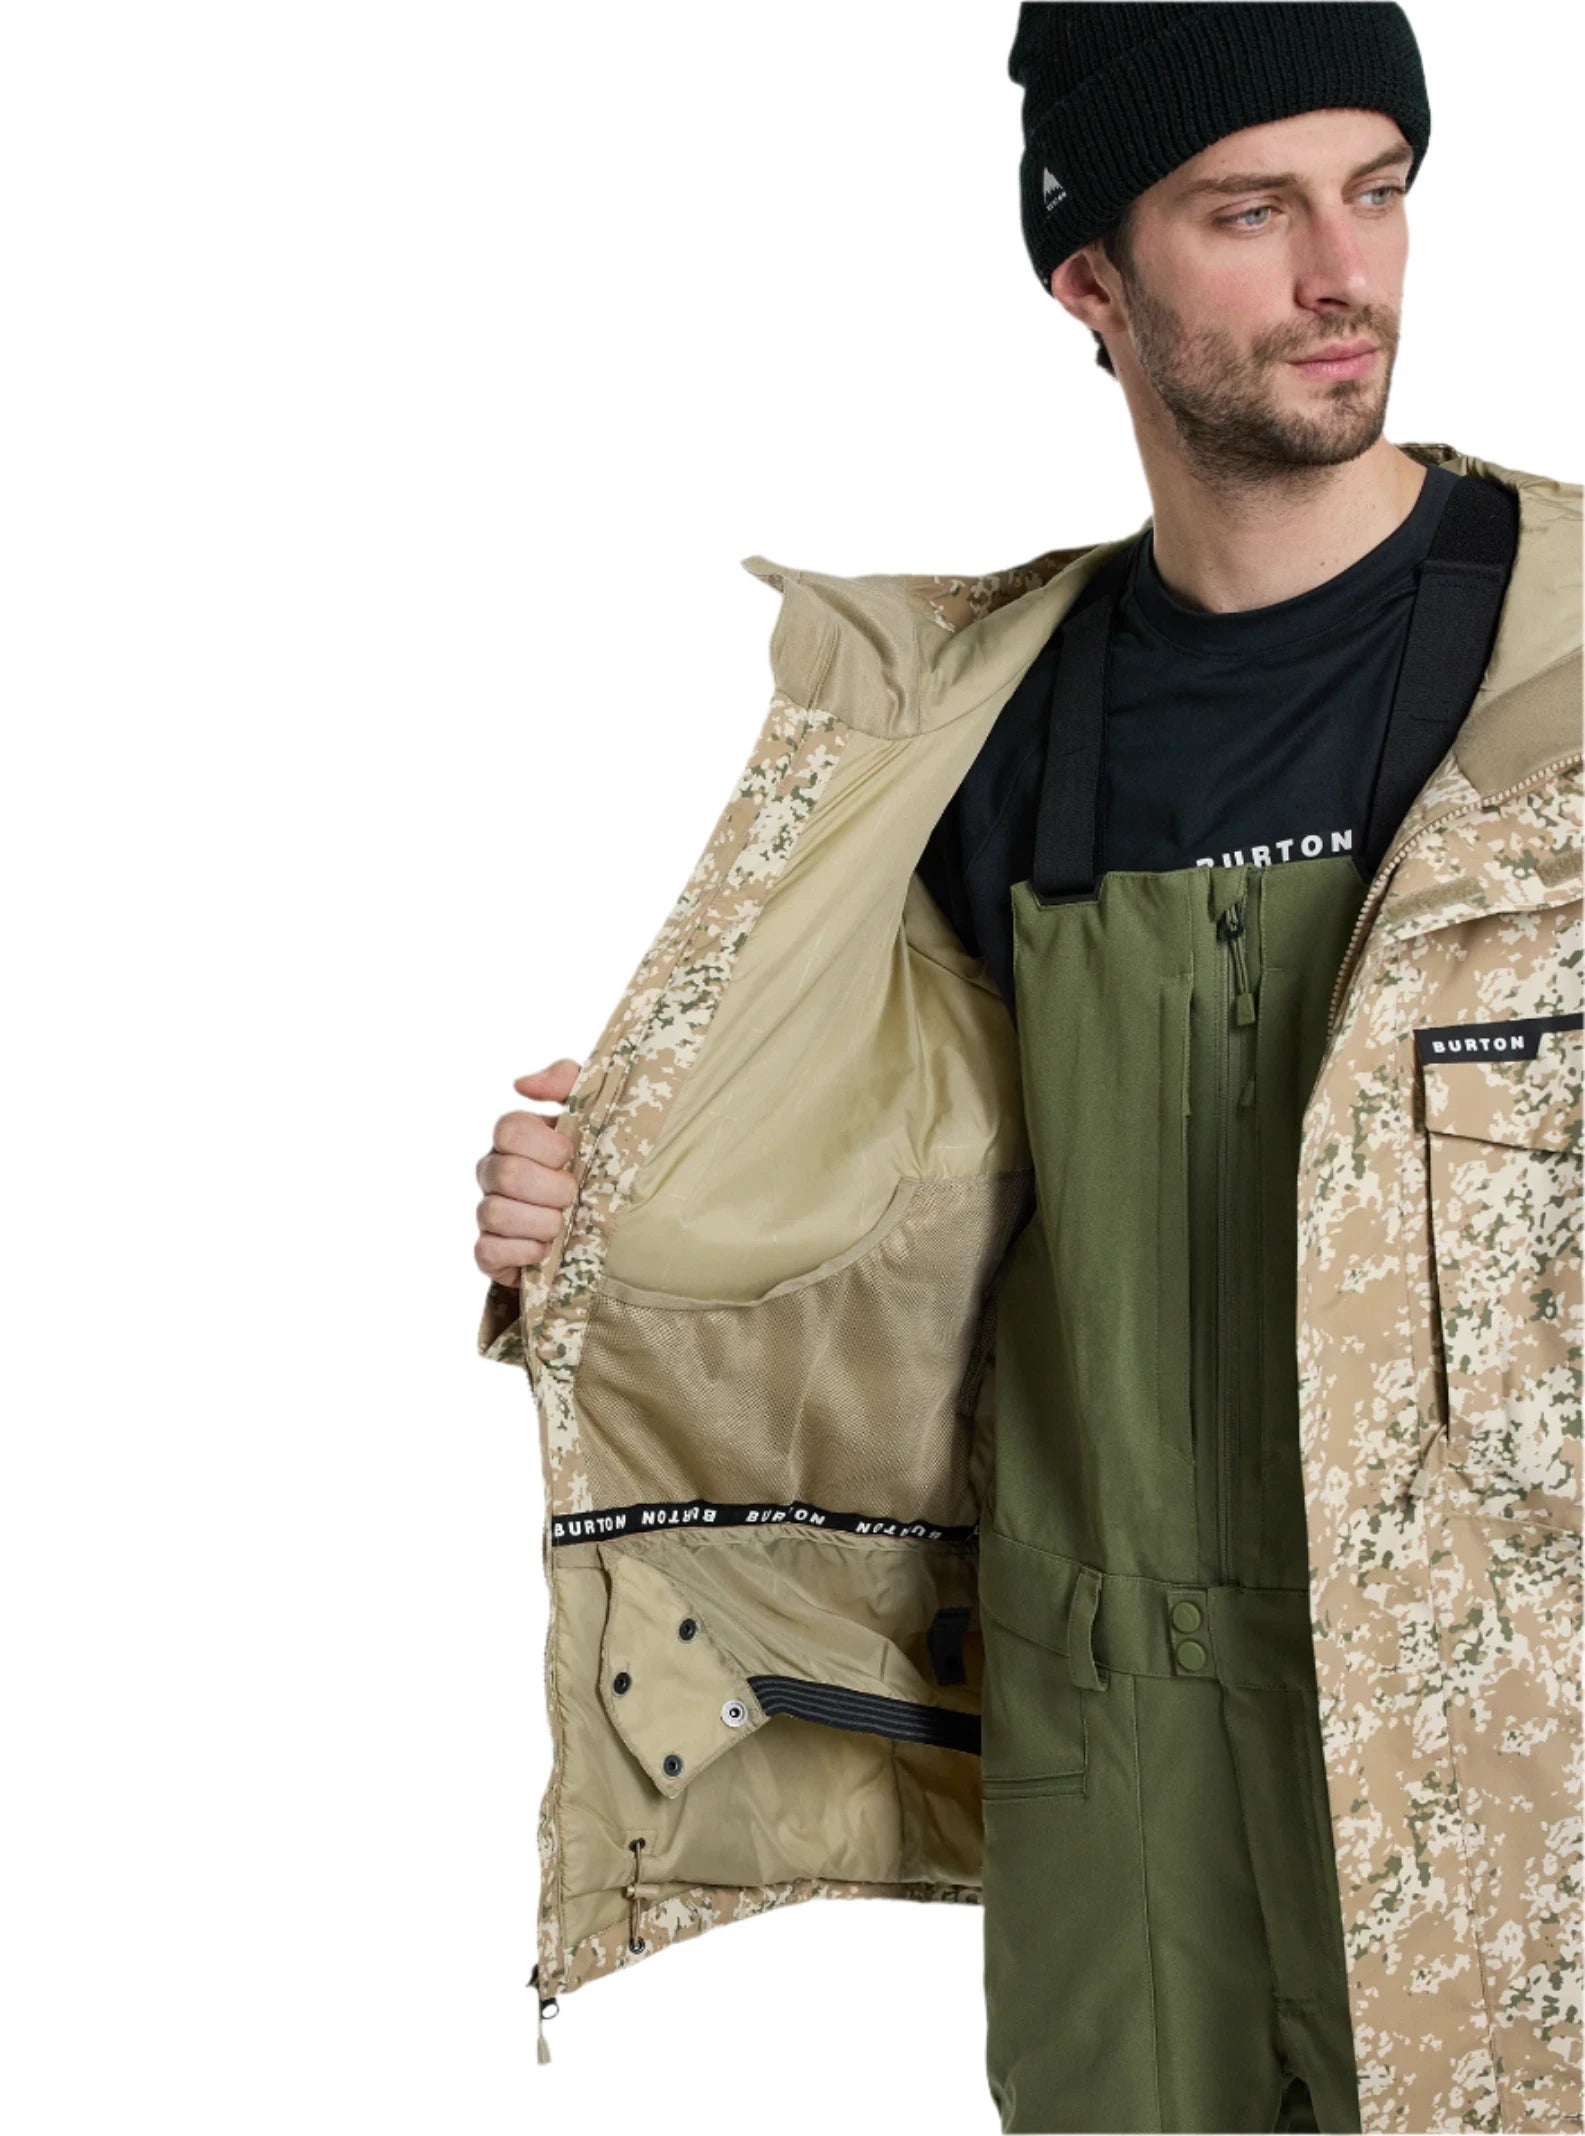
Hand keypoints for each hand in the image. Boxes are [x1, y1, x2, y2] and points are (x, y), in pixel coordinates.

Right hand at [474, 1058, 581, 1285]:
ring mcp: (488, 1211)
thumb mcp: (594, 1113)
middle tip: (573, 1195)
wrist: (606, 1227)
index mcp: (516, 1138)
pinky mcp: (488, 1251)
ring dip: (541, 1222)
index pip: (508, 1128)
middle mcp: (494, 1171)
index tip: (570, 1155)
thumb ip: (566, 1081)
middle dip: (550, 1188)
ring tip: (562, 1224)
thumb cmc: (596, 1164)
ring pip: (494, 1213)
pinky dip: (522, 1252)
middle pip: (505, 1173)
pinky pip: (487, 1251)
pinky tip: (545, 1249)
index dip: (544, 1145)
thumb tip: (521, 1084)